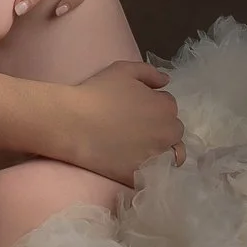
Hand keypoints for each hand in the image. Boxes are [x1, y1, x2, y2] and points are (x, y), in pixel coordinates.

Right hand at [58, 61, 181, 182]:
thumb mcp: (124, 70)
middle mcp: (166, 133)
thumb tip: (166, 81)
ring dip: (162, 152)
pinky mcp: (140, 175)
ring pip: (170, 157)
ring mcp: (155, 156)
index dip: (155, 107)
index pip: (170, 107)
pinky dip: (149, 173)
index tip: (138, 111)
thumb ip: (150, 73)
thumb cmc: (97, 93)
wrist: (72, 122)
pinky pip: (153, 177)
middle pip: (174, 132)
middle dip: (162, 130)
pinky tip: (135, 166)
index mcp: (165, 107)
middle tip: (139, 130)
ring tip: (142, 151)